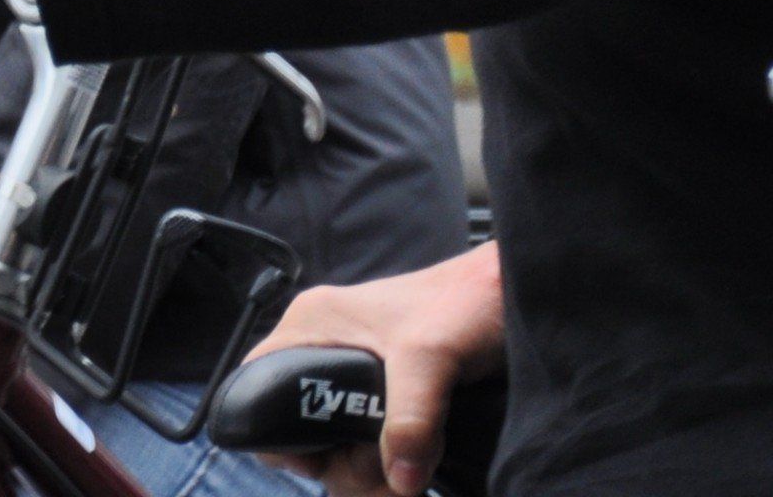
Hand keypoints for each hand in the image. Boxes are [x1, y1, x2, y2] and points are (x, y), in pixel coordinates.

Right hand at [246, 244, 504, 495]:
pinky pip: (369, 447)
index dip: (276, 430)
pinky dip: (390, 469)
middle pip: (301, 431)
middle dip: (340, 465)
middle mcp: (328, 350)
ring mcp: (357, 378)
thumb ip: (411, 415)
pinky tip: (416, 471)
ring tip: (411, 472)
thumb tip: (400, 481)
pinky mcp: (388, 399)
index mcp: (315, 324)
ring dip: (369, 474)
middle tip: (382, 470)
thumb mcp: (432, 354)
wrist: (516, 295)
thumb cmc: (469, 300)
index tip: (320, 458)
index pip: (256, 382)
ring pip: (337, 448)